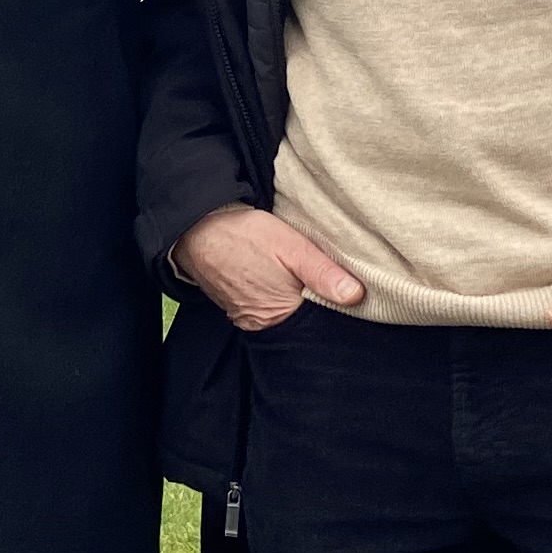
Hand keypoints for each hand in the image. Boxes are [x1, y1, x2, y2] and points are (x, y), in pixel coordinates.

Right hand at [172, 203, 361, 329]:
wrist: (195, 227)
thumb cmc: (242, 234)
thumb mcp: (290, 246)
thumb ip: (322, 272)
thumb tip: (356, 296)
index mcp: (279, 315)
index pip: (321, 319)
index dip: (336, 303)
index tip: (347, 286)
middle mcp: (262, 324)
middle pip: (303, 320)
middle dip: (317, 301)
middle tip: (327, 276)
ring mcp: (247, 318)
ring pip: (286, 313)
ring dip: (297, 297)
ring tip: (303, 274)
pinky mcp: (238, 307)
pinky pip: (267, 307)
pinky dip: (278, 294)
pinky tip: (281, 276)